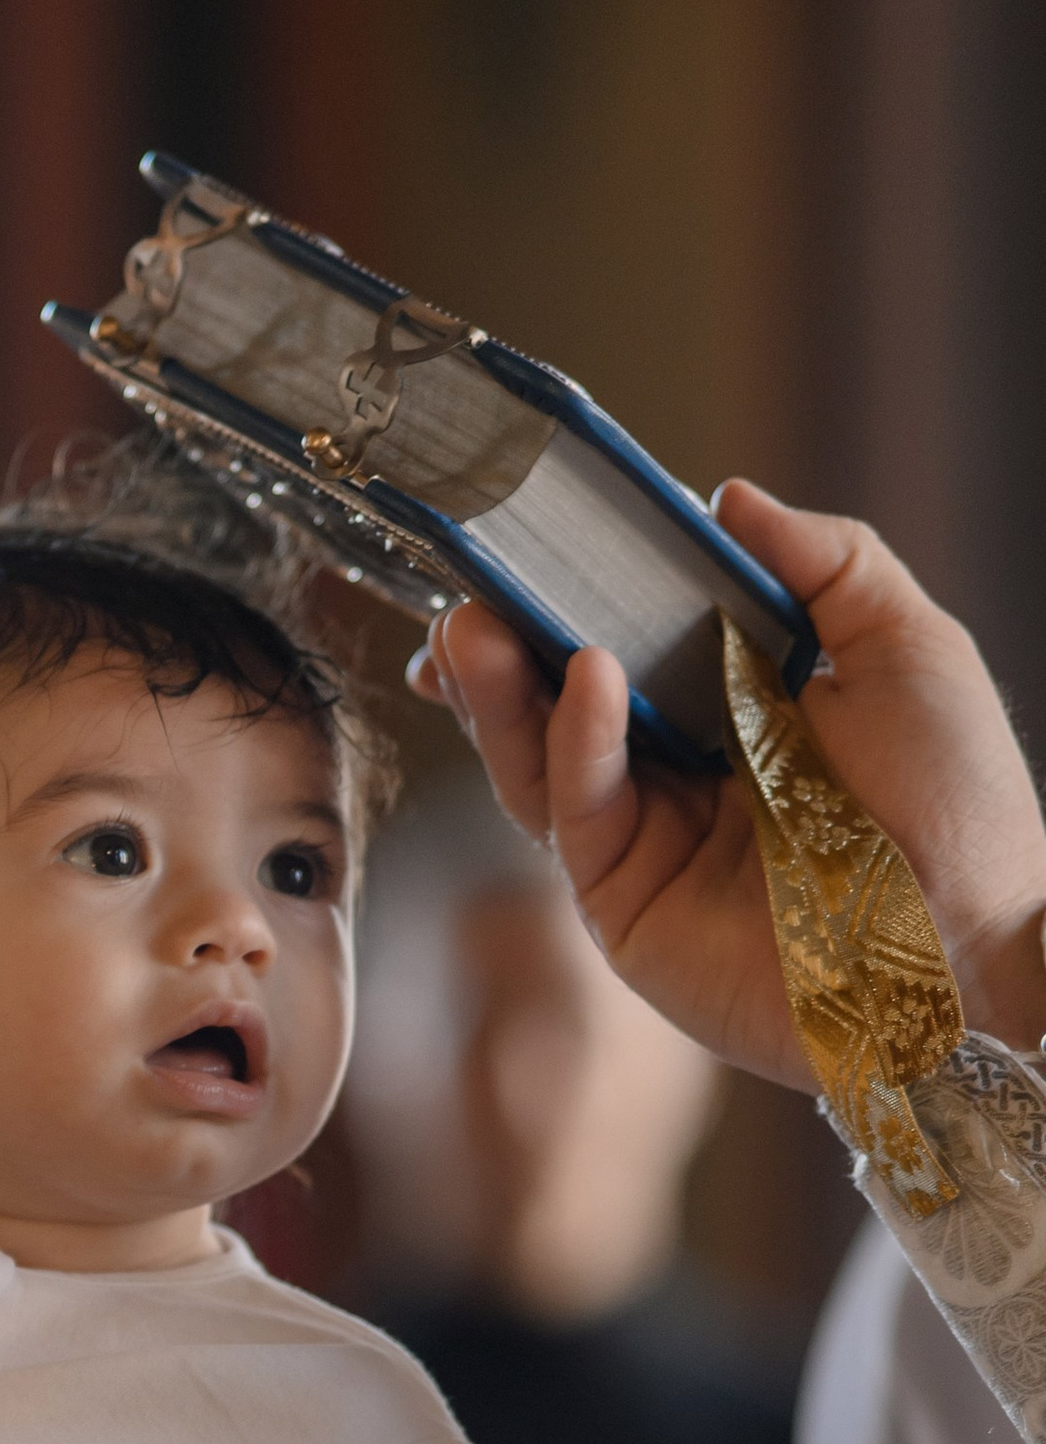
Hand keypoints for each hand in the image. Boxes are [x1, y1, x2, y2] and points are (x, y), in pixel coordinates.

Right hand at [413, 480, 1045, 1075]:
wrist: (971, 948)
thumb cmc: (961, 806)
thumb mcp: (908, 647)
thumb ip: (827, 561)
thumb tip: (728, 495)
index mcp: (737, 711)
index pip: (630, 643)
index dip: (571, 600)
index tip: (527, 545)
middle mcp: (678, 779)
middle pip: (558, 705)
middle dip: (507, 646)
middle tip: (472, 588)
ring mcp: (645, 847)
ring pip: (540, 764)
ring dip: (506, 692)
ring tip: (480, 627)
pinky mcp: (624, 910)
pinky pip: (581, 816)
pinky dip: (575, 743)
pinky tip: (586, 680)